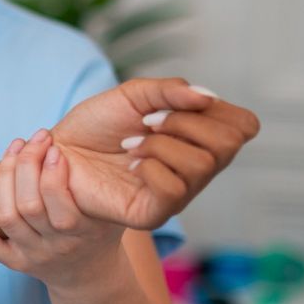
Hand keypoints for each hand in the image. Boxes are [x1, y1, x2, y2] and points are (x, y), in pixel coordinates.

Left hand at [0, 134, 125, 292]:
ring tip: (14, 150)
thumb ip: (114, 186)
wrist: (90, 277)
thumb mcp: (116, 211)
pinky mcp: (11, 261)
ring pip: (5, 216)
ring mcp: (30, 255)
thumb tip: (123, 142)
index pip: (59, 202)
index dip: (52, 172)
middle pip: (27, 205)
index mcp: (85, 232)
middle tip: (33, 139)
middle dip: (26, 165)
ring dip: (4, 177)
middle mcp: (55, 247)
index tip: (54, 146)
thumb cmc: (102, 229)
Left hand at [52, 78, 258, 228]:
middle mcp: (197, 169)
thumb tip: (206, 97)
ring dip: (161, 143)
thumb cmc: (96, 125)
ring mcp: (178, 193)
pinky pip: (174, 190)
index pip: (244, 126)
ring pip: (202, 164)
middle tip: (148, 122)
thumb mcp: (134, 94)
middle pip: (228, 144)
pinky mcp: (153, 213)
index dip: (217, 109)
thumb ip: (170, 90)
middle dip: (185, 122)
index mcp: (201, 139)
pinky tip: (131, 164)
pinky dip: (152, 166)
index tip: (176, 103)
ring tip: (131, 144)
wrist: (58, 150)